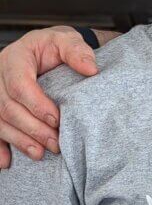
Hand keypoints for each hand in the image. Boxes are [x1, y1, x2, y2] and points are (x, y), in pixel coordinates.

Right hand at [0, 26, 98, 166]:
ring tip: (39, 154)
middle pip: (7, 107)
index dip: (36, 105)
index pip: (19, 84)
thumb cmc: (56, 46)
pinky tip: (6, 163)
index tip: (57, 120)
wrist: (48, 51)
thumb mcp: (67, 40)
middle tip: (55, 144)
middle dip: (31, 128)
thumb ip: (77, 51)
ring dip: (18, 140)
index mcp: (15, 58)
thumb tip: (91, 69)